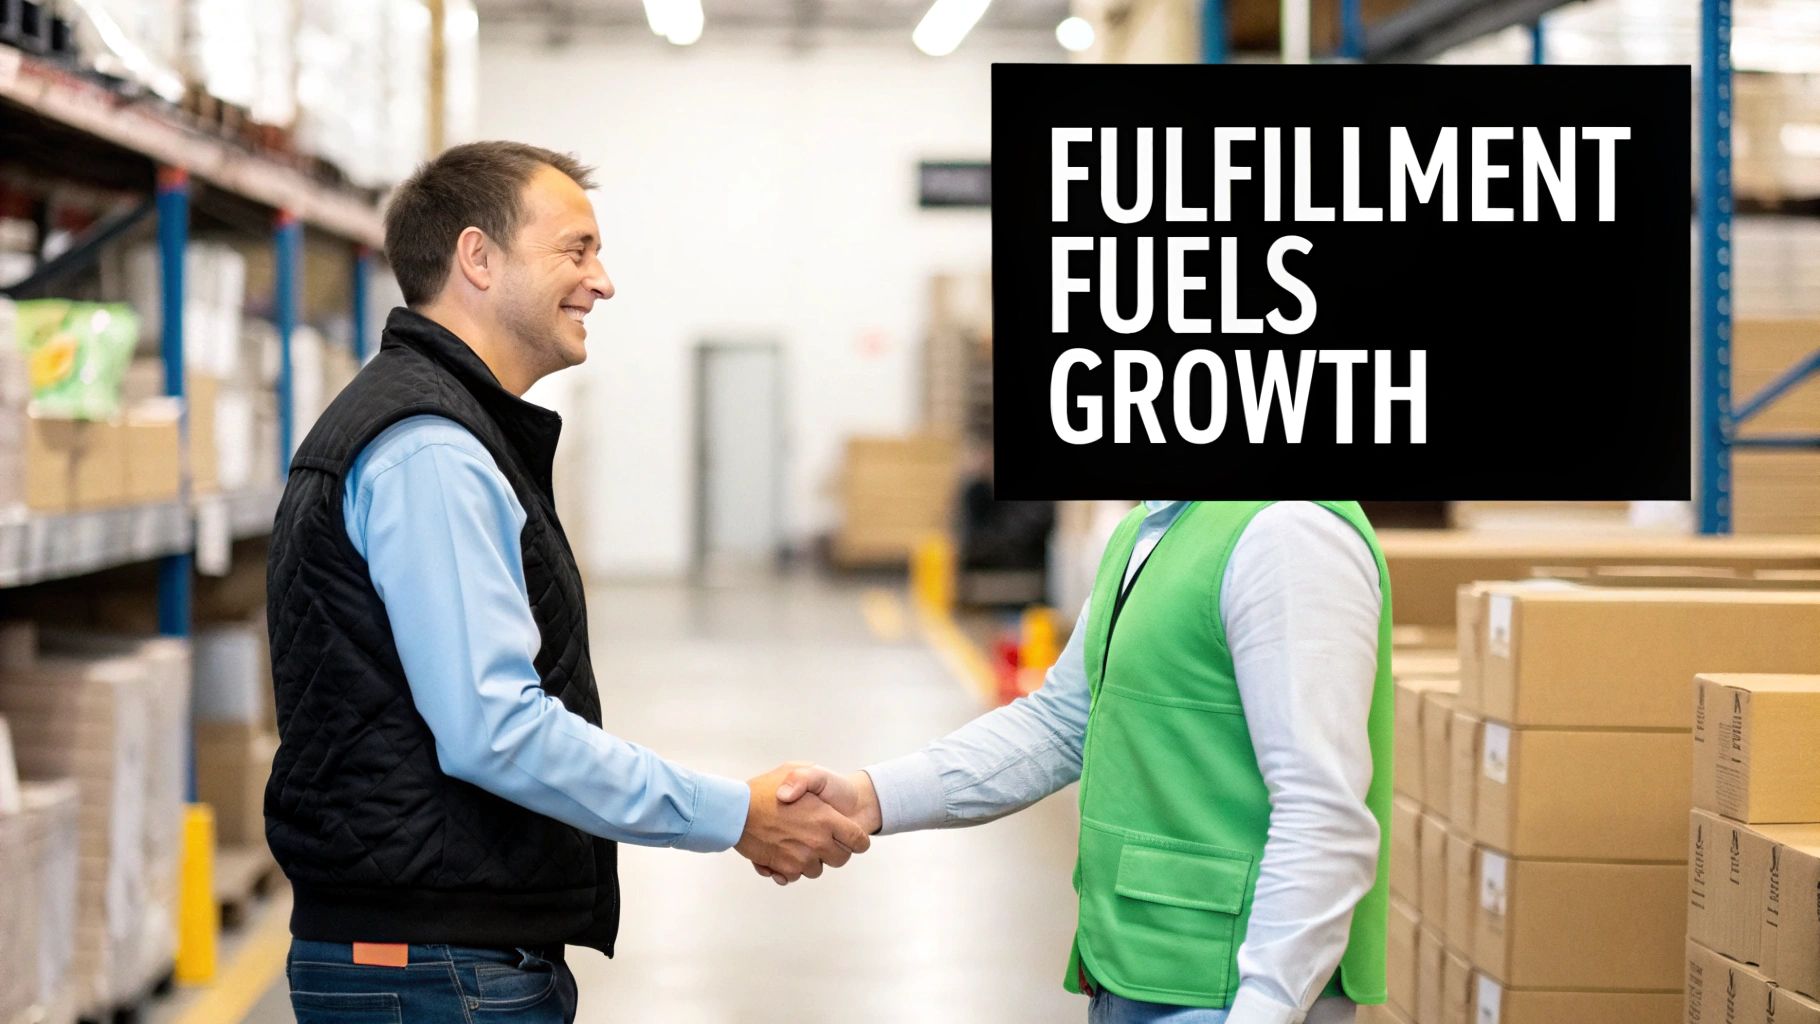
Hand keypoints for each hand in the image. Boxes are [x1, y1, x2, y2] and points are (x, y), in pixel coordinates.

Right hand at [735, 763, 870, 885]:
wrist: (735, 810)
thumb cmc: (767, 787)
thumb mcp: (796, 768)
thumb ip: (809, 779)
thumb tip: (803, 799)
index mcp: (825, 818)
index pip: (858, 841)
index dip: (857, 840)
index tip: (851, 836)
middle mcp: (816, 842)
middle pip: (841, 859)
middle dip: (835, 850)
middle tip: (822, 837)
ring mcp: (800, 858)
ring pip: (818, 870)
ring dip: (812, 860)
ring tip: (799, 842)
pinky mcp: (783, 869)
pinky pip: (796, 876)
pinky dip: (790, 869)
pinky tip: (782, 852)